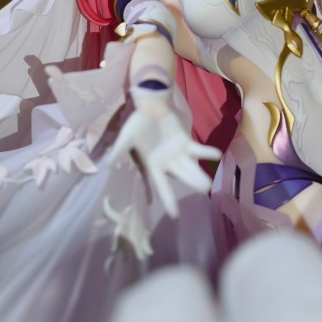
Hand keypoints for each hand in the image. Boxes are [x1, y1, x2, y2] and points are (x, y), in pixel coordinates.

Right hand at [108, 98, 220, 216]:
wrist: (149, 106)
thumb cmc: (138, 123)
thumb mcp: (126, 138)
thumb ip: (119, 151)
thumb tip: (105, 164)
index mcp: (154, 165)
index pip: (162, 186)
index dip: (169, 201)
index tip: (174, 216)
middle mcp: (167, 162)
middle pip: (182, 176)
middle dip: (192, 183)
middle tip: (203, 190)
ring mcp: (178, 152)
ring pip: (191, 166)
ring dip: (199, 173)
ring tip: (207, 184)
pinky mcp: (186, 141)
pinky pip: (198, 149)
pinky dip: (206, 152)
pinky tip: (216, 155)